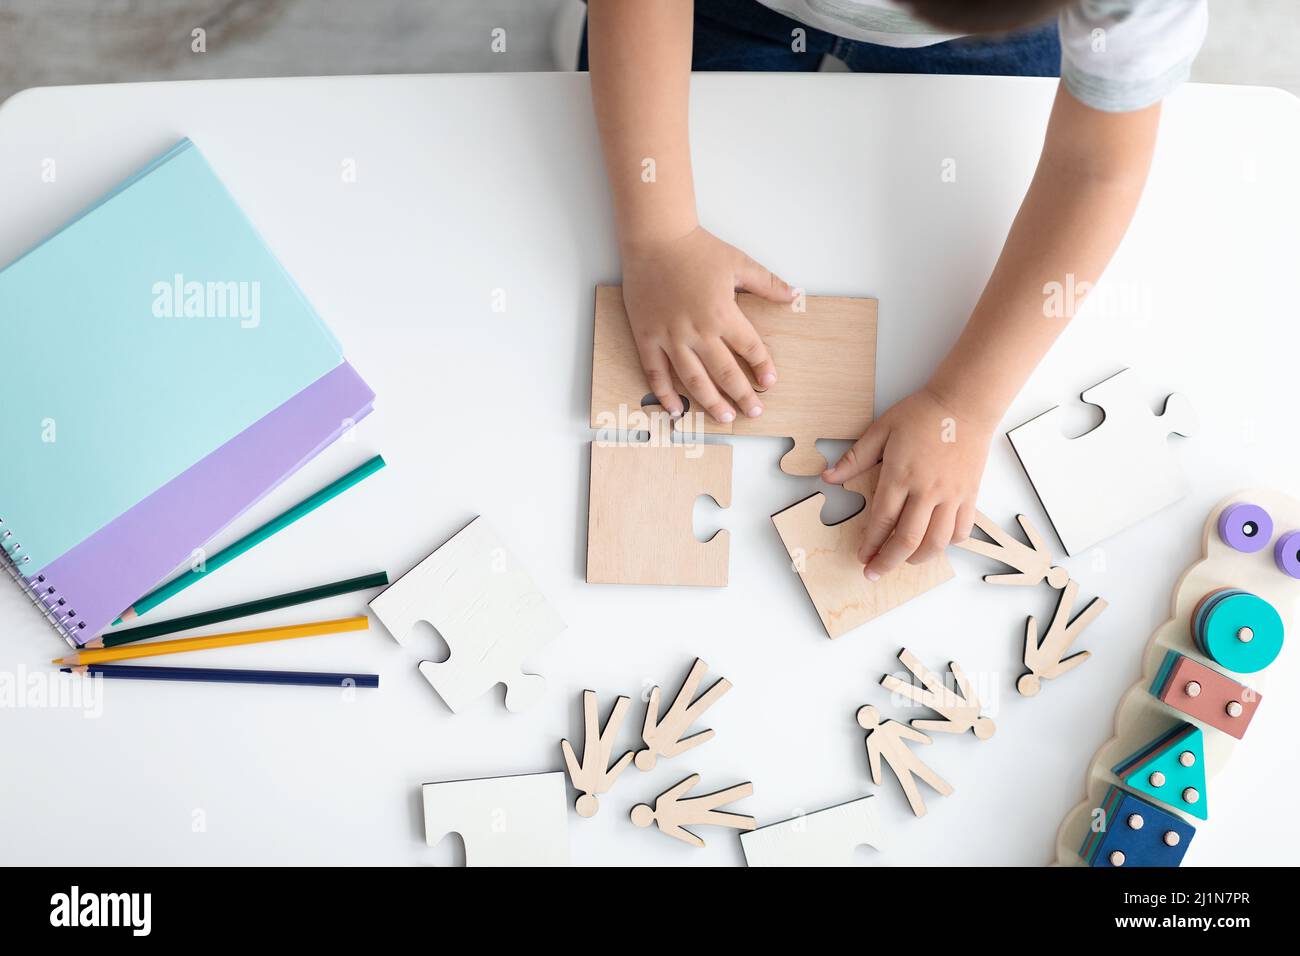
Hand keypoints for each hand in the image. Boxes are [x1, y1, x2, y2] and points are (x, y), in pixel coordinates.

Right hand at [621, 227, 793, 421]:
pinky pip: (656, 373)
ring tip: (725, 417)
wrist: (655, 238)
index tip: (770, 382)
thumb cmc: (695, 249)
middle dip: (743, 396)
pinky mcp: (647, 337)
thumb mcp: (738, 262)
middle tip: (754, 412)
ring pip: (693, 380)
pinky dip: (666, 395)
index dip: (763, 368)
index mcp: (723, 314)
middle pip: (726, 373)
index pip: (750, 349)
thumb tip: (795, 293)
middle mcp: (698, 331)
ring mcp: (670, 337)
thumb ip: (767, 284)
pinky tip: (677, 410)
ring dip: (711, 402)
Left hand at [823, 387, 994, 579]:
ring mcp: (951, 495)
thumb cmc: (922, 413)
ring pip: (937, 541)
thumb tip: (828, 477)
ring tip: (904, 561)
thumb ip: (855, 458)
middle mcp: (927, 490)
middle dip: (888, 561)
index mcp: (901, 475)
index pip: (881, 520)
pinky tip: (935, 543)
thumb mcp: (881, 430)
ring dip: (918, 558)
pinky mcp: (970, 494)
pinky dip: (948, 543)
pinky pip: (962, 530)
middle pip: (907, 539)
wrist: (965, 402)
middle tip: (874, 572)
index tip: (861, 557)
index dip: (869, 544)